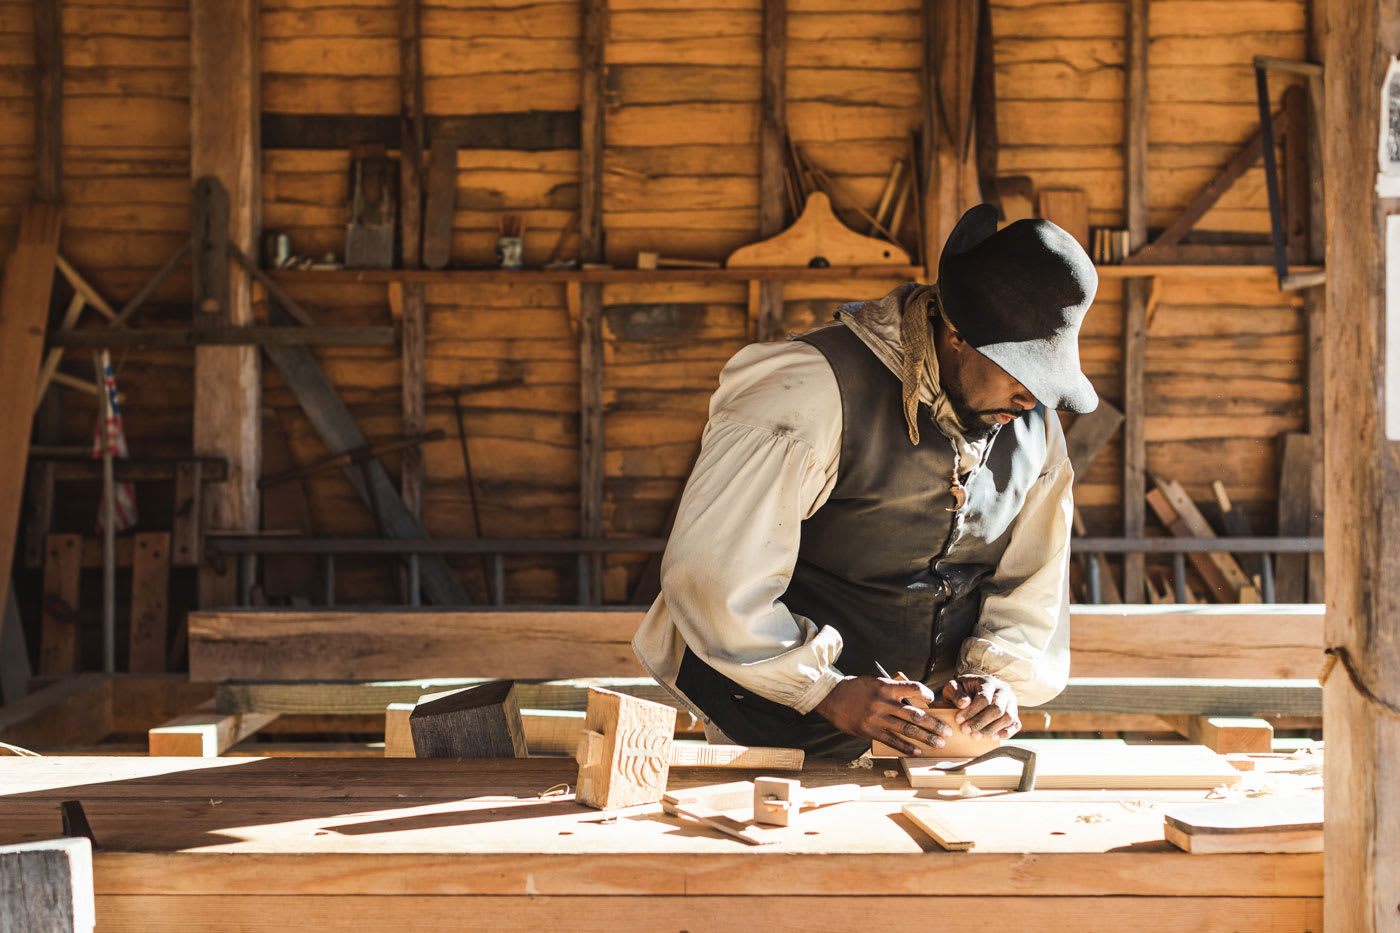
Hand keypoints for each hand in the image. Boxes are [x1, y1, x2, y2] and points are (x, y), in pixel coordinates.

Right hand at [814, 676, 951, 754]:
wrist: (832, 697)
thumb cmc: (856, 689)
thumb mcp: (875, 682)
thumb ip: (893, 690)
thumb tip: (915, 701)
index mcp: (886, 687)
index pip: (913, 688)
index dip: (926, 694)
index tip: (933, 701)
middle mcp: (883, 702)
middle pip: (915, 714)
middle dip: (934, 724)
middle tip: (948, 732)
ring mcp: (877, 718)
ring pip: (906, 729)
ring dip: (925, 737)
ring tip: (939, 743)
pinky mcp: (870, 730)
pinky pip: (891, 740)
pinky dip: (906, 747)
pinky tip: (917, 752)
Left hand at [942, 674, 1020, 739]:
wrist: (972, 691)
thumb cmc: (962, 690)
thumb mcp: (953, 688)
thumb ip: (955, 693)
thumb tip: (964, 703)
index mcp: (989, 681)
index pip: (984, 698)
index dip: (971, 711)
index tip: (958, 720)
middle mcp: (1003, 690)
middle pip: (997, 709)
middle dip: (980, 722)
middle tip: (965, 730)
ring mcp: (1011, 702)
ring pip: (1008, 718)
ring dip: (991, 729)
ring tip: (975, 736)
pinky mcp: (1014, 713)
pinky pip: (1015, 725)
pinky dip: (1006, 733)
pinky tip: (991, 738)